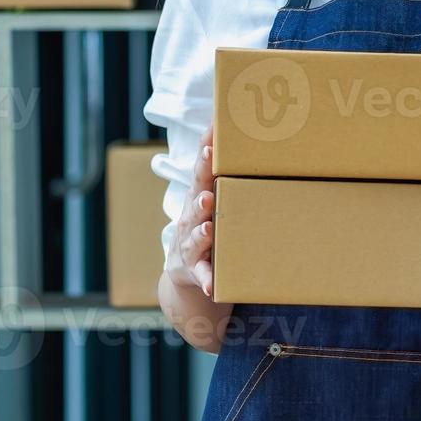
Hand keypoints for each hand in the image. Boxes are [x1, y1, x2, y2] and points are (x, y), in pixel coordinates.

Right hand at [167, 125, 216, 297]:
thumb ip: (223, 171)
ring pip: (196, 236)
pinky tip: (212, 287)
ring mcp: (191, 244)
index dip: (204, 157)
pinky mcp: (196, 270)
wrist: (184, 268)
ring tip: (209, 227)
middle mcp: (191, 218)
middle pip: (196, 200)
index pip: (201, 173)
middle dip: (201, 189)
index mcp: (199, 197)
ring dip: (202, 232)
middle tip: (207, 178)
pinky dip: (207, 280)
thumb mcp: (211, 197)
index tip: (210, 141)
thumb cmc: (205, 222)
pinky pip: (203, 276)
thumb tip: (236, 132)